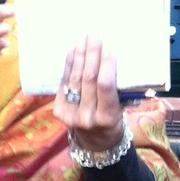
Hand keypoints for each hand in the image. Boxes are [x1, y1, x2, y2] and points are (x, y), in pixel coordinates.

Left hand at [54, 38, 124, 153]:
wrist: (95, 144)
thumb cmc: (114, 122)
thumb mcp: (121, 112)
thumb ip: (117, 91)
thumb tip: (115, 60)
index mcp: (107, 118)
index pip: (105, 87)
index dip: (106, 66)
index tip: (109, 48)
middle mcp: (86, 117)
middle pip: (87, 80)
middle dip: (91, 55)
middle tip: (94, 36)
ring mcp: (70, 114)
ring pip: (74, 79)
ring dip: (79, 57)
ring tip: (83, 40)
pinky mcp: (58, 110)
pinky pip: (64, 83)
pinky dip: (68, 66)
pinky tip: (72, 51)